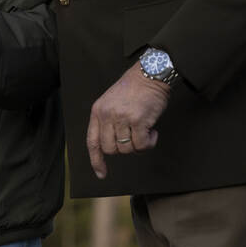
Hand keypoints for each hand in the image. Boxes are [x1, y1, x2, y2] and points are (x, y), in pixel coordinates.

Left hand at [85, 62, 171, 178]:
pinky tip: (152, 130)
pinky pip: (142, 145)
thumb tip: (112, 146)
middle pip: (111, 149)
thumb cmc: (133, 89)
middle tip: (134, 137)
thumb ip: (107, 120)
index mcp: (97, 111)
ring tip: (144, 130)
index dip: (96, 160)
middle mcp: (107, 115)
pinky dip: (150, 142)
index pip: (92, 142)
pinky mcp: (138, 120)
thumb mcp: (111, 101)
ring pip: (127, 149)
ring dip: (139, 144)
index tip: (101, 173)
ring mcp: (122, 118)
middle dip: (124, 148)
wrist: (150, 73)